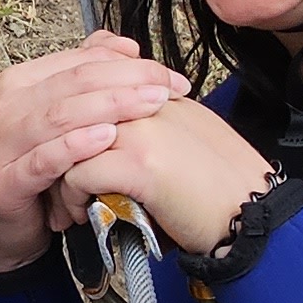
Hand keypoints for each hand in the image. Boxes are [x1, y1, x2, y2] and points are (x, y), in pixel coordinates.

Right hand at [0, 34, 195, 274]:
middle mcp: (7, 107)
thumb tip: (126, 45)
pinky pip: (44, 159)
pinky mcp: (4, 182)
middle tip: (168, 88)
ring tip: (150, 105)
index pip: (81, 60)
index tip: (169, 76)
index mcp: (21, 82)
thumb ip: (91, 78)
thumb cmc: (45, 170)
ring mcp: (1, 144)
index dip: (129, 63)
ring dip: (110, 107)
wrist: (10, 227)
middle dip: (128, 81)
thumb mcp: (69, 120)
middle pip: (74, 81)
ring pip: (60, 115)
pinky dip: (76, 146)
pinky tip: (107, 139)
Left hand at [59, 95, 276, 257]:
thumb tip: (107, 129)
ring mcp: (141, 130)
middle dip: (52, 150)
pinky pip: (78, 174)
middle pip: (69, 113)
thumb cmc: (217, 183)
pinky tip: (83, 217)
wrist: (252, 211)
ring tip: (66, 207)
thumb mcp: (180, 135)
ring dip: (58, 180)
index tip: (61, 153)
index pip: (87, 85)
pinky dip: (73, 199)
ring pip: (67, 143)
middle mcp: (143, 101)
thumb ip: (144, 121)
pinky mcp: (139, 164)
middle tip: (50, 183)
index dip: (66, 123)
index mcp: (152, 91)